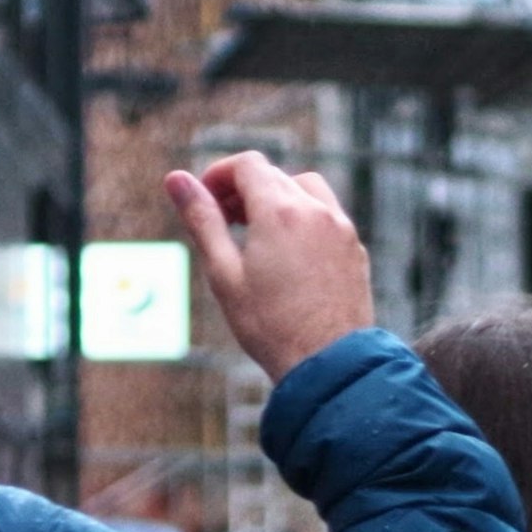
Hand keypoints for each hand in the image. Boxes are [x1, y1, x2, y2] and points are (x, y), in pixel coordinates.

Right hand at [167, 153, 372, 380]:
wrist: (330, 366)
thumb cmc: (271, 326)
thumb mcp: (224, 273)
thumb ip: (202, 220)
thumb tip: (176, 179)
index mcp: (280, 212)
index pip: (248, 165)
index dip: (220, 174)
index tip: (206, 198)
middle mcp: (317, 210)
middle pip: (275, 176)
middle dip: (244, 189)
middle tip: (224, 220)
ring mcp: (342, 229)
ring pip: (306, 189)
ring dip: (277, 198)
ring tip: (256, 233)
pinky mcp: (356, 249)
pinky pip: (327, 216)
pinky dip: (304, 218)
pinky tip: (289, 253)